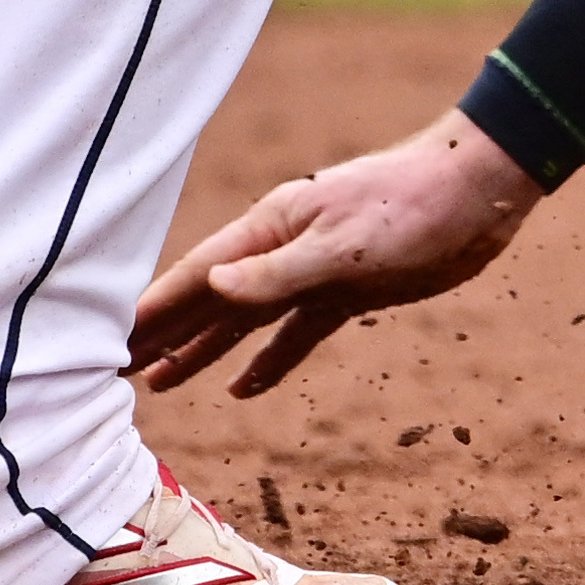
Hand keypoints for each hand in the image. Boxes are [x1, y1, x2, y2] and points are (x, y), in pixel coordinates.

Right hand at [127, 111, 547, 399]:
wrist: (479, 195)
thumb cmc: (412, 207)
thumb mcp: (343, 247)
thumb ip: (278, 271)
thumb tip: (213, 285)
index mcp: (269, 230)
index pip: (195, 277)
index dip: (150, 310)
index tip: (104, 340)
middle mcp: (280, 250)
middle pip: (207, 300)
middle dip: (160, 334)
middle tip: (111, 371)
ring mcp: (312, 272)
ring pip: (243, 320)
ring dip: (202, 350)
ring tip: (159, 384)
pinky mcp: (346, 292)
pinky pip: (294, 333)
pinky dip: (267, 361)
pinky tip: (243, 389)